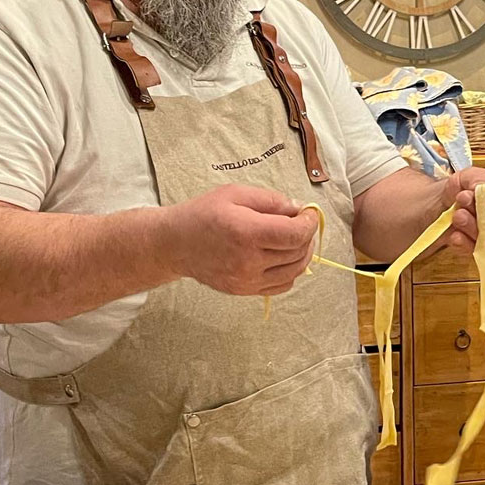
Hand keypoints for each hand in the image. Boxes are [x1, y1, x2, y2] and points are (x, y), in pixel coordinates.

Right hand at [164, 184, 321, 295]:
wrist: (174, 244)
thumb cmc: (202, 214)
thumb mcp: (235, 193)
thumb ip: (270, 200)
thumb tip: (297, 209)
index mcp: (246, 232)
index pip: (295, 234)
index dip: (310, 222)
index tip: (310, 212)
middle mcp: (248, 260)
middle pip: (298, 251)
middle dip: (307, 234)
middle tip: (302, 221)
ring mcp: (247, 280)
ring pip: (294, 270)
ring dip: (303, 253)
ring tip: (296, 238)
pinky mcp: (244, 290)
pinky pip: (282, 285)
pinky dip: (291, 270)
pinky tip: (284, 256)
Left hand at [441, 167, 484, 252]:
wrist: (447, 202)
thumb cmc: (465, 187)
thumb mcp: (469, 175)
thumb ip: (475, 180)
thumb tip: (477, 191)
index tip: (481, 191)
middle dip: (480, 210)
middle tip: (462, 199)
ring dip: (469, 224)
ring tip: (456, 214)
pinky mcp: (482, 249)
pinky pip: (475, 249)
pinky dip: (462, 240)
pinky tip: (454, 232)